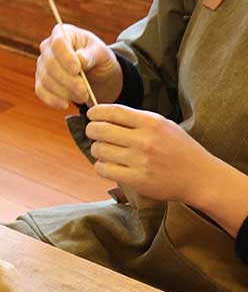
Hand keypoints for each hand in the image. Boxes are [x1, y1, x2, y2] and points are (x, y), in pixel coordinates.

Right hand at [35, 24, 121, 109]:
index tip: (77, 69)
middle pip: (50, 63)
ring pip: (46, 79)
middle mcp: (48, 47)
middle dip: (67, 80)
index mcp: (63, 33)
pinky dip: (53, 100)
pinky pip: (41, 91)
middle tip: (84, 91)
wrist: (94, 73)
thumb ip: (92, 54)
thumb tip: (80, 59)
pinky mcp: (40, 81)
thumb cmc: (97, 58)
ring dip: (64, 91)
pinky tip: (65, 104)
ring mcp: (42, 64)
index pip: (58, 42)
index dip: (65, 56)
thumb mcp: (102, 53)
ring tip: (82, 97)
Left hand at [85, 105, 220, 203]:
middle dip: (92, 130)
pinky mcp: (136, 179)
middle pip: (100, 130)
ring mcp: (140, 161)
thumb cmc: (179, 149)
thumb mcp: (163, 125)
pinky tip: (108, 165)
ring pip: (99, 150)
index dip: (96, 112)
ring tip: (105, 151)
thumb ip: (137, 120)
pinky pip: (104, 169)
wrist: (200, 177)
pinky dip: (101, 166)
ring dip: (97, 149)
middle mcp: (145, 140)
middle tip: (94, 134)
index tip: (91, 115)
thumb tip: (103, 115)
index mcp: (152, 122)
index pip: (113, 111)